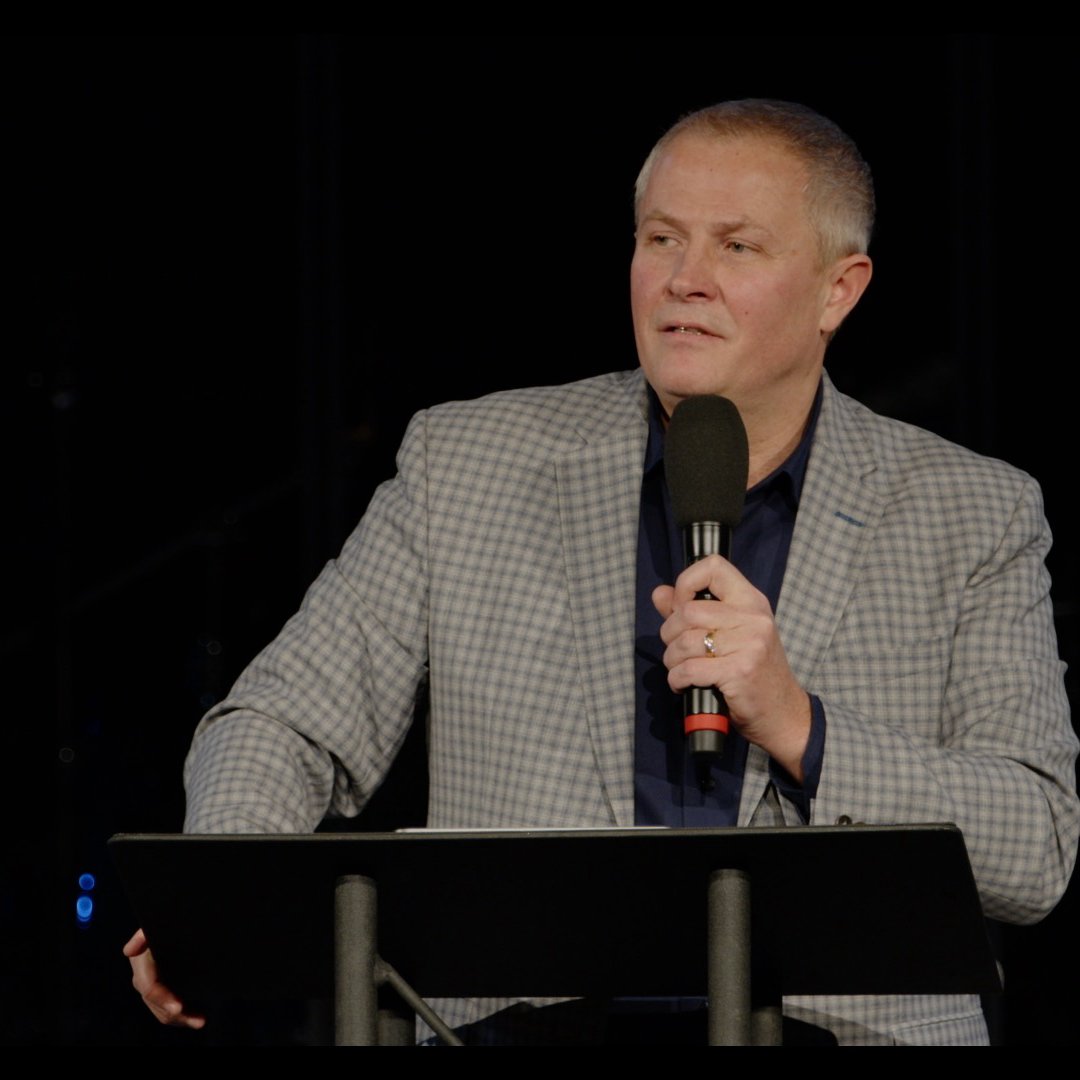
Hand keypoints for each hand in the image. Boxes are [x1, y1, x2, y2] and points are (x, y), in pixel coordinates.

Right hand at [124, 928, 205, 1028]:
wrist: (169, 925)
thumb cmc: (163, 924)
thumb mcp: (153, 926)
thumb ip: (143, 935)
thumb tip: (129, 950)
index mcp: (141, 962)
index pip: (149, 987)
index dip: (162, 999)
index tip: (179, 1007)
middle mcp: (143, 977)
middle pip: (155, 1003)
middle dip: (173, 1014)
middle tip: (194, 1019)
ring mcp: (152, 985)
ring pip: (161, 1010)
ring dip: (180, 1019)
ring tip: (199, 1021)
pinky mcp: (162, 989)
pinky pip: (167, 1008)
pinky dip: (181, 1017)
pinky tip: (195, 1018)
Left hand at [652, 554, 810, 779]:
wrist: (783, 714)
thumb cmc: (753, 673)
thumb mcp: (729, 635)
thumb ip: (691, 611)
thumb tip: (659, 593)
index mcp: (750, 601)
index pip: (713, 566)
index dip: (686, 583)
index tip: (681, 606)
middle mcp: (753, 617)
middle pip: (688, 610)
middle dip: (670, 634)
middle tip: (677, 651)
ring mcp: (749, 644)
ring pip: (684, 641)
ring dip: (672, 660)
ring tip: (680, 670)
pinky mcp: (740, 671)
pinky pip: (689, 668)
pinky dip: (677, 679)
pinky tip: (684, 685)